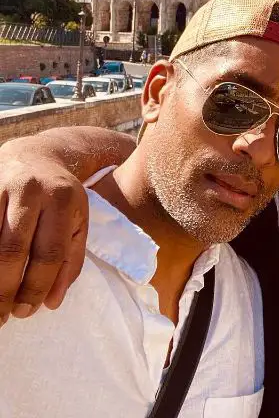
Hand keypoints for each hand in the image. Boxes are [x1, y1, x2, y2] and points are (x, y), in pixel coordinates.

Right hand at [0, 158, 88, 324]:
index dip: (37, 286)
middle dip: (4, 289)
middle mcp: (31, 192)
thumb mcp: (78, 220)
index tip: (28, 311)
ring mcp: (1, 188)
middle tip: (2, 316)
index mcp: (62, 200)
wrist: (37, 155)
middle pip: (12, 250)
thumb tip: (52, 303)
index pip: (50, 251)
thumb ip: (71, 261)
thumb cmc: (60, 196)